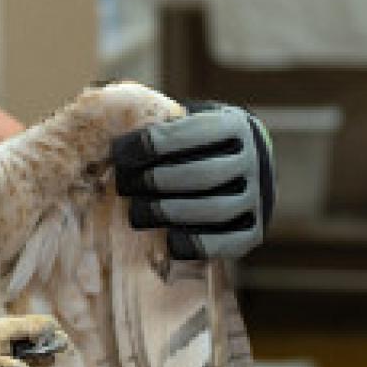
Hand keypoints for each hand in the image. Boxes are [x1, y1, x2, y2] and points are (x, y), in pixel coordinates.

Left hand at [111, 102, 274, 259]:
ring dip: (170, 213)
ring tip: (137, 214)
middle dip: (157, 181)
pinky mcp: (253, 231)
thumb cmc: (195, 142)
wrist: (240, 168)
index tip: (119, 152)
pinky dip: (196, 244)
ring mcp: (257, 198)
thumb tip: (110, 127)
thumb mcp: (185, 121)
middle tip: (124, 185)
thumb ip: (159, 123)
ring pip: (215, 209)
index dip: (153, 143)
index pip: (195, 132)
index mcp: (235, 126)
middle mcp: (253, 161)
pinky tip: (168, 240)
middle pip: (203, 174)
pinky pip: (227, 243)